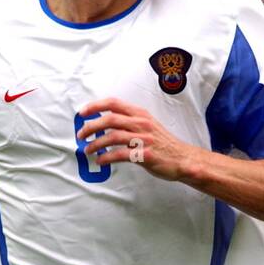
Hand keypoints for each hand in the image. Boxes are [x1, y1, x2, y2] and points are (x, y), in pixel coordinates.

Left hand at [76, 96, 195, 181]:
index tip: (82, 112)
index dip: (95, 106)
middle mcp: (141, 124)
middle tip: (81, 135)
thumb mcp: (147, 125)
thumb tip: (105, 121)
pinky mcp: (145, 155)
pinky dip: (106, 157)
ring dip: (96, 143)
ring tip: (88, 150)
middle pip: (110, 119)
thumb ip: (129, 121)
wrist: (182, 158)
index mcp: (140, 114)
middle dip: (91, 126)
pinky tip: (100, 160)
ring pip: (112, 136)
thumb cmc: (162, 143)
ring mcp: (143, 139)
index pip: (114, 103)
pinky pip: (120, 155)